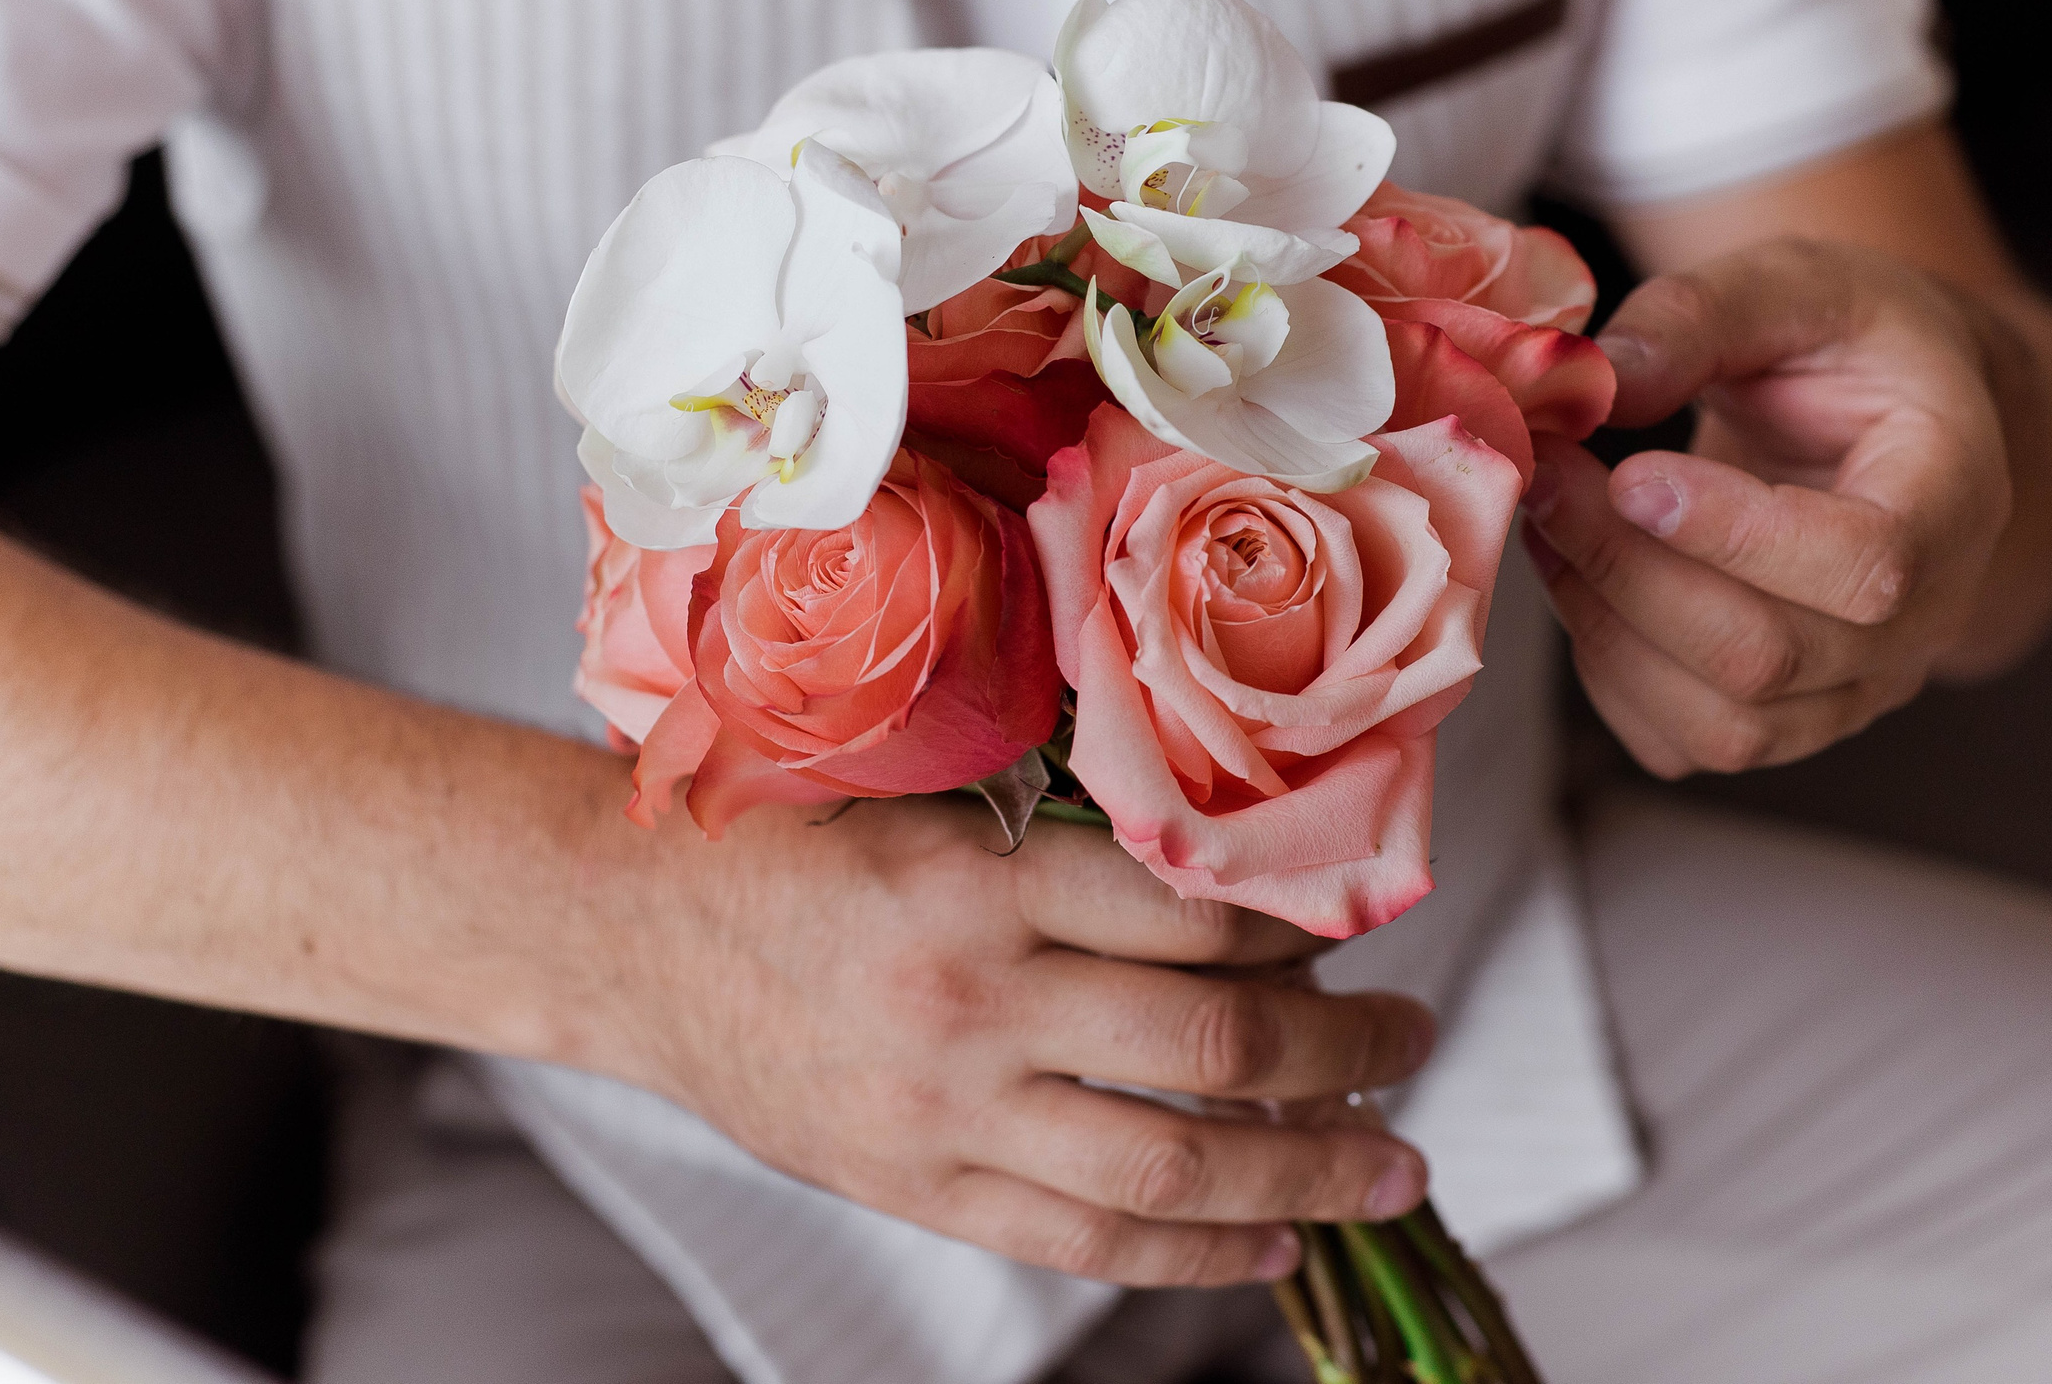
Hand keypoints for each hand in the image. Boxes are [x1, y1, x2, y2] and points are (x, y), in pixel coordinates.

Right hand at [604, 795, 1436, 1286]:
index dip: (1305, 924)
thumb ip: (1061, 832)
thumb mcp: (923, 796)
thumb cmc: (791, 844)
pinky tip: (1274, 1246)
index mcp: (977, 882)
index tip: (1358, 925)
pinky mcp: (920, 1191)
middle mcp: (972, 1003)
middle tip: (1415, 1040)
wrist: (636, 939)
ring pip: (1171, 1170)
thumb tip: (1234, 869)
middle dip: (1347, 1057)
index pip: (1193, 911)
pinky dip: (1196, 1256)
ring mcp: (946, 1115)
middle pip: (1213, 1051)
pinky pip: (1085, 1243)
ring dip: (1308, 1176)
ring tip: (1393, 1167)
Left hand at [1525, 236, 2014, 776]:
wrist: (1884, 422)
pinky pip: (1681, 744)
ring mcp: (1853, 690)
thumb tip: (1602, 381)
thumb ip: (1704, 312)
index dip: (1736, 536)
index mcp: (1954, 501)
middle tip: (1547, 476)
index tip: (1630, 475)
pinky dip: (1605, 673)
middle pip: (1767, 656)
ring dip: (1603, 626)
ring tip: (1550, 521)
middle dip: (1627, 571)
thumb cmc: (1850, 346)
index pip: (1866, 566)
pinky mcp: (1780, 720)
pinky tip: (1578, 576)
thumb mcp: (1798, 281)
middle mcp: (1923, 622)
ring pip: (1722, 725)